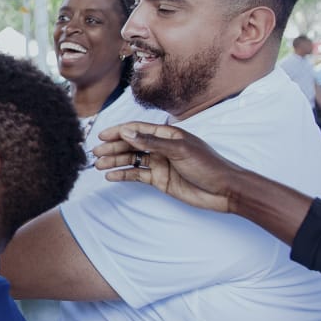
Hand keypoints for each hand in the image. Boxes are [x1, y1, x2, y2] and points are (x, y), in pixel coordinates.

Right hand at [92, 121, 239, 212]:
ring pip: (132, 160)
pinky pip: (137, 175)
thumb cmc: (208, 165)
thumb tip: (127, 132)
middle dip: (113, 147)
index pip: (138, 130)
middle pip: (131, 144)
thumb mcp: (179, 150)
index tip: (102, 135)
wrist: (225, 190)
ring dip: (115, 161)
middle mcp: (162, 147)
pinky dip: (123, 175)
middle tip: (95, 152)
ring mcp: (160, 163)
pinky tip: (111, 176)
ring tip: (98, 165)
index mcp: (168, 135)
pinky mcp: (160, 180)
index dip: (119, 131)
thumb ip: (151, 142)